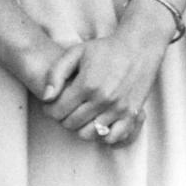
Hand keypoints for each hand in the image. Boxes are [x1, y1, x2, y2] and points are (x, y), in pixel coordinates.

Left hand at [40, 13, 171, 144]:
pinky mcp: (131, 114)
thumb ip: (56, 73)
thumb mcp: (77, 52)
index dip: (50, 109)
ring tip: (81, 114)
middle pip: (71, 124)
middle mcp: (102, 99)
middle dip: (63, 117)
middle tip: (67, 107)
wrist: (139, 46)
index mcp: (87, 84)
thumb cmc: (105, 49)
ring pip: (88, 134)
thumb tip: (46, 98)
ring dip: (80, 127)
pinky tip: (98, 121)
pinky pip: (112, 138)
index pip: (57, 112)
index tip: (52, 103)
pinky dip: (102, 135)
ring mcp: (118, 109)